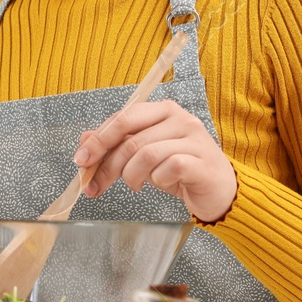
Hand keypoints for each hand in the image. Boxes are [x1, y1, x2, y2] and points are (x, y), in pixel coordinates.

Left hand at [71, 100, 238, 222]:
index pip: (123, 118)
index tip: (81, 160)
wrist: (220, 191)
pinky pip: (168, 168)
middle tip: (96, 185)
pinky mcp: (202, 161)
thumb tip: (84, 141)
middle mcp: (180, 118)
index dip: (98, 139)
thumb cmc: (180, 170)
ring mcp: (193, 138)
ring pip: (146, 154)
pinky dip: (157, 180)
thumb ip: (116, 145)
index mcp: (163, 111)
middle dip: (108, 165)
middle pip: (132, 138)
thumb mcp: (143, 155)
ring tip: (134, 186)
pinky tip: (162, 184)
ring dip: (132, 176)